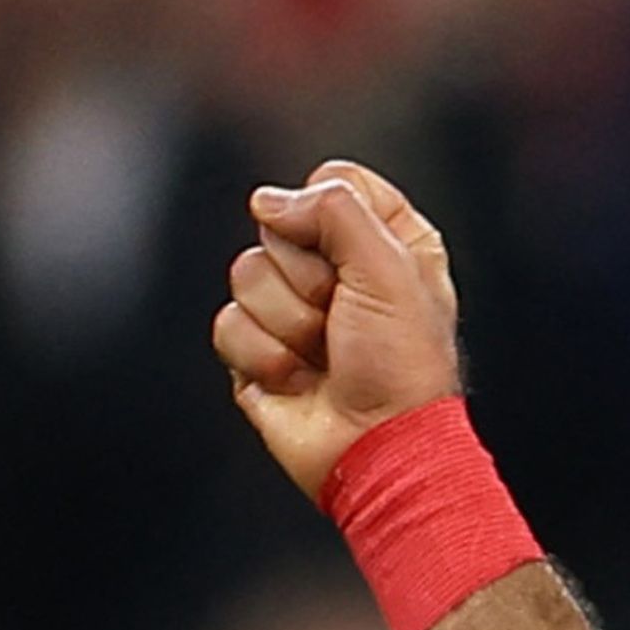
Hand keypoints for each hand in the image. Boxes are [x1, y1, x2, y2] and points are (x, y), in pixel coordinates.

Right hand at [212, 160, 462, 498]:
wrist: (378, 447)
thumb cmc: (401, 364)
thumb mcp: (389, 267)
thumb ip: (335, 209)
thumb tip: (268, 200)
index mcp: (388, 243)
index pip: (333, 182)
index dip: (331, 213)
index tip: (355, 257)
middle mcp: (340, 271)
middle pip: (279, 227)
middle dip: (308, 278)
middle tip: (343, 318)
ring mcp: (295, 311)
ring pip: (246, 274)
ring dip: (288, 322)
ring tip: (325, 355)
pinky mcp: (259, 351)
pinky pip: (228, 324)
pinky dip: (262, 356)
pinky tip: (298, 380)